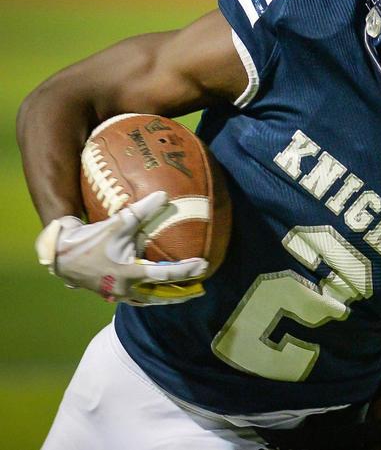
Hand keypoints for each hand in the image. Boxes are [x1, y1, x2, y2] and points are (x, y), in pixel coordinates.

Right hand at [34, 191, 208, 305]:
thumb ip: (142, 210)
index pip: (165, 275)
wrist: (59, 253)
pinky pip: (135, 299)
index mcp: (129, 275)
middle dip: (180, 294)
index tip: (203, 265)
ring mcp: (116, 294)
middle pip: (160, 296)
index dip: (186, 270)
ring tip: (181, 295)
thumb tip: (165, 196)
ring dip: (165, 298)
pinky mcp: (109, 293)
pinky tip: (154, 292)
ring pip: (147, 301)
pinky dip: (148, 296)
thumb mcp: (117, 223)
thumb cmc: (89, 239)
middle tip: (198, 290)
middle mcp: (125, 289)